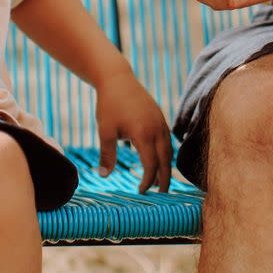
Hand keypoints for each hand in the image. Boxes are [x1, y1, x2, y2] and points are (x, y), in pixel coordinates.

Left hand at [95, 65, 171, 192]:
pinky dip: (165, 153)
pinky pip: (167, 139)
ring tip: (158, 181)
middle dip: (164, 178)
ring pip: (168, 149)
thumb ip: (107, 154)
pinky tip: (157, 159)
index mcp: (144, 134)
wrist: (117, 78)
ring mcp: (160, 121)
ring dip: (165, 166)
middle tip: (161, 194)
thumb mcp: (105, 131)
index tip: (140, 191)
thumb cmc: (109, 105)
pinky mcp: (159, 116)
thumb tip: (104, 176)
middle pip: (166, 160)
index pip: (151, 164)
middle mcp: (157, 129)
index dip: (147, 180)